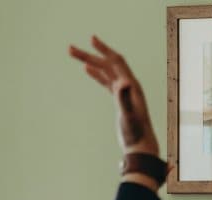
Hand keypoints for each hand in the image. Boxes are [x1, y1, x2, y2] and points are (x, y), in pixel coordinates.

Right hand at [69, 36, 159, 157]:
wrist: (140, 147)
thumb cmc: (135, 133)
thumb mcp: (128, 115)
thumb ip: (124, 98)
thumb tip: (122, 82)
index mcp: (131, 85)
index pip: (115, 61)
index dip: (103, 49)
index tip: (90, 39)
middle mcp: (129, 85)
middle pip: (108, 64)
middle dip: (90, 54)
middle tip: (70, 48)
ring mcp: (124, 92)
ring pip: (106, 71)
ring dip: (91, 61)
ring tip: (75, 54)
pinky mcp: (120, 99)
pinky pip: (107, 81)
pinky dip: (97, 73)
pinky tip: (87, 68)